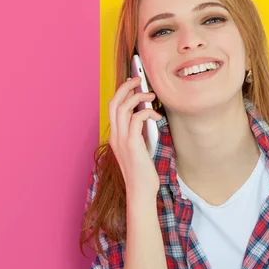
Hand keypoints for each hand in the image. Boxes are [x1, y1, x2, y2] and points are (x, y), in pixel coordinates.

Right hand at [108, 76, 161, 200]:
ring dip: (138, 97)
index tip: (132, 82)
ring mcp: (122, 140)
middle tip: (139, 79)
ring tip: (151, 96)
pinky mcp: (132, 144)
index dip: (121, 91)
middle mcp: (115, 136)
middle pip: (114, 102)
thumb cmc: (143, 171)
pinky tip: (156, 116)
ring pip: (123, 107)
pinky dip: (147, 112)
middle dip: (125, 87)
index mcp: (115, 136)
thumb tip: (147, 114)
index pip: (112, 107)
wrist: (141, 190)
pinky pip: (137, 118)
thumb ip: (139, 132)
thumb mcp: (139, 147)